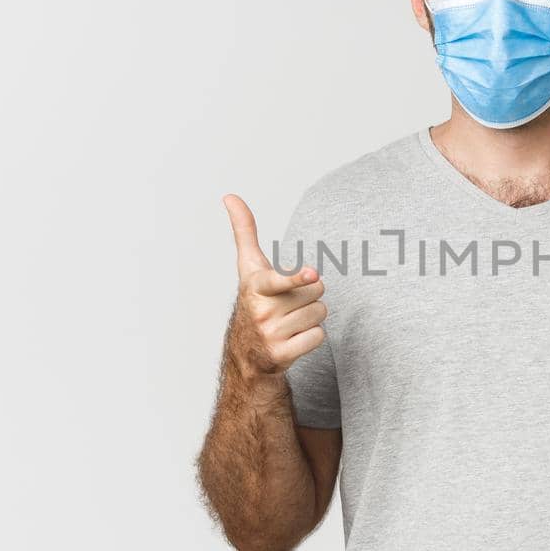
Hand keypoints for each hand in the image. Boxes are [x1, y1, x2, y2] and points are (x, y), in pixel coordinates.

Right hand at [223, 194, 326, 377]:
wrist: (247, 353)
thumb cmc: (255, 300)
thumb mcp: (249, 267)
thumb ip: (244, 231)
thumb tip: (230, 195)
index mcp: (256, 287)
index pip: (280, 281)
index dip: (297, 278)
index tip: (311, 274)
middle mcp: (262, 311)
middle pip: (316, 293)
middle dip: (308, 296)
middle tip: (289, 305)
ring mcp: (271, 335)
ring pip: (320, 314)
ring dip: (310, 317)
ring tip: (290, 322)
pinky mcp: (282, 355)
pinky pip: (319, 337)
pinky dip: (311, 337)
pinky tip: (293, 339)